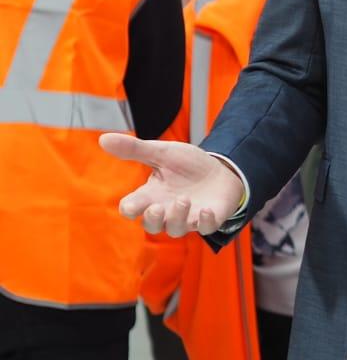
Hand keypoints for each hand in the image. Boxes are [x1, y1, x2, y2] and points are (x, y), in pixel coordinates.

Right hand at [100, 133, 243, 237]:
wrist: (221, 169)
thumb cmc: (187, 165)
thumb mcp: (162, 153)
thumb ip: (135, 149)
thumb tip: (103, 139)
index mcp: (151, 195)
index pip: (132, 208)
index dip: (129, 209)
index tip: (131, 206)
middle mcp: (166, 211)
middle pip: (151, 226)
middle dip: (152, 219)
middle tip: (156, 207)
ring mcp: (188, 217)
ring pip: (175, 230)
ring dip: (177, 217)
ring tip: (184, 200)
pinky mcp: (209, 219)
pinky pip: (206, 228)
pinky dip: (205, 222)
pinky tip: (206, 210)